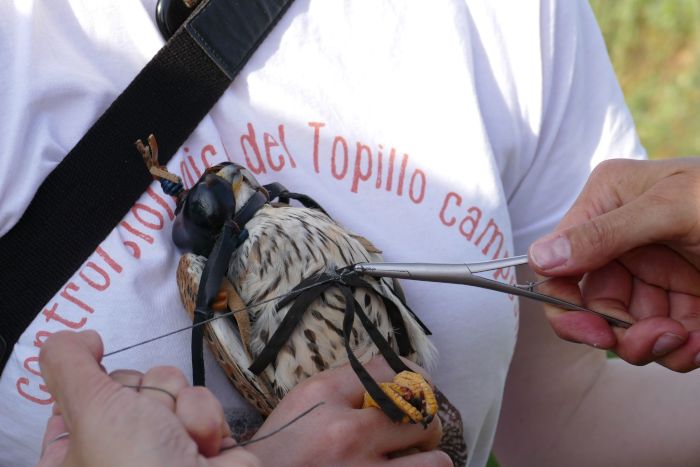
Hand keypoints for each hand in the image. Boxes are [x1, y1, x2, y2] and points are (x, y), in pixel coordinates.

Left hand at [37, 330, 259, 466]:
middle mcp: (115, 450)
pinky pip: (200, 403)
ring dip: (180, 409)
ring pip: (170, 388)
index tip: (102, 397)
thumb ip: (69, 362)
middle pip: (130, 384)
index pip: (79, 396)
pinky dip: (205, 420)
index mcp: (74, 453)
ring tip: (181, 441)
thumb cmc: (135, 465)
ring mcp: (160, 446)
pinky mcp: (198, 443)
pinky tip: (203, 446)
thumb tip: (84, 340)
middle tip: (147, 426)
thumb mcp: (90, 408)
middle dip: (147, 397)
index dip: (94, 389)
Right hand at [245, 356, 451, 465]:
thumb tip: (397, 374)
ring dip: (429, 460)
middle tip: (416, 433)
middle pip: (422, 414)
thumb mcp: (303, 401)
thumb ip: (346, 384)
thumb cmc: (282, 448)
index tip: (418, 388)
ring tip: (414, 462)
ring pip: (435, 461)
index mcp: (326, 397)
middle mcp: (348, 433)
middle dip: (425, 424)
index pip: (391, 369)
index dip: (416, 377)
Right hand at [528, 157, 699, 370]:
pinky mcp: (683, 301)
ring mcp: (653, 272)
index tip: (591, 333)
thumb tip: (541, 257)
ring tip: (690, 340)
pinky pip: (664, 339)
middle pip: (592, 302)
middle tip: (655, 341)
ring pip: (626, 328)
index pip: (560, 259)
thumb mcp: (676, 207)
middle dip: (619, 331)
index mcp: (609, 201)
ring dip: (654, 345)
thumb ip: (607, 232)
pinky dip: (682, 350)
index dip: (565, 300)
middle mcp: (622, 238)